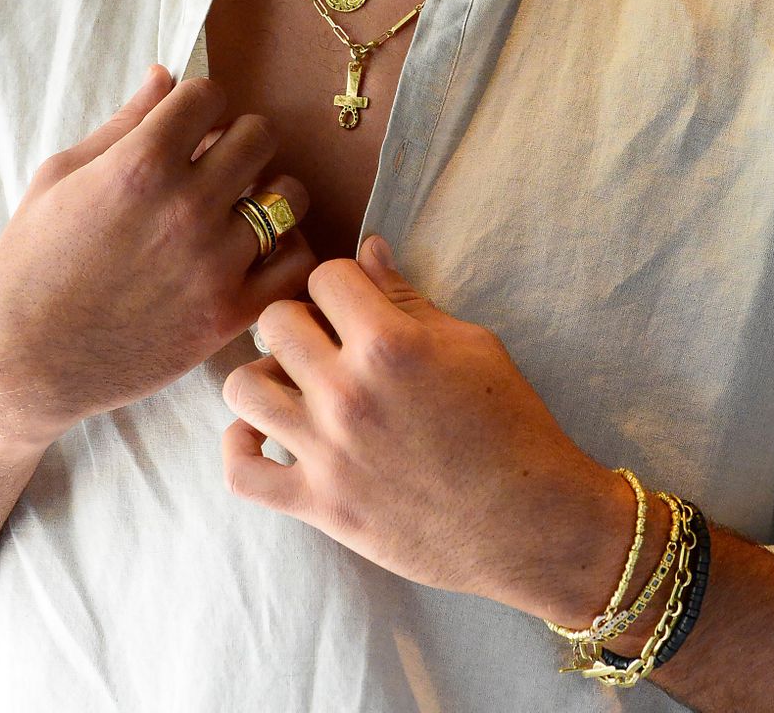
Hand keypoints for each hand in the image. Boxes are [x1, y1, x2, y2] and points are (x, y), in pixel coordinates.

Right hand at [0, 65, 316, 448]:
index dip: (199, 104)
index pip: (209, 95)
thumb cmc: (31, 263)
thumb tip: (165, 74)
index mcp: (140, 166)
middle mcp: (185, 208)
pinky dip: (287, 249)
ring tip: (242, 205)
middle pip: (259, 135)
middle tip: (219, 162)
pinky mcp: (230, 312)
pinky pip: (297, 261)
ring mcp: (214, 262)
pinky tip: (258, 250)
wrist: (22, 362)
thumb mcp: (61, 177)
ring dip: (270, 191)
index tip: (190, 125)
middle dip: (240, 138)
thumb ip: (123, 123)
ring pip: (289, 195)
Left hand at [220, 236, 607, 609]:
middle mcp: (348, 393)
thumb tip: (368, 250)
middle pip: (274, 322)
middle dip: (300, 319)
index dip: (342, 282)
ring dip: (264, 376)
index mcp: (389, 345)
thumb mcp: (472, 344)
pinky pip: (242, 474)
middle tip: (326, 340)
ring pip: (242, 388)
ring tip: (293, 383)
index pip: (325, 277)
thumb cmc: (512, 424)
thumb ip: (408, 297)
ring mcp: (327, 453)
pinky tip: (264, 433)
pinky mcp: (320, 506)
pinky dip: (241, 448)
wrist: (532, 522)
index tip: (357, 301)